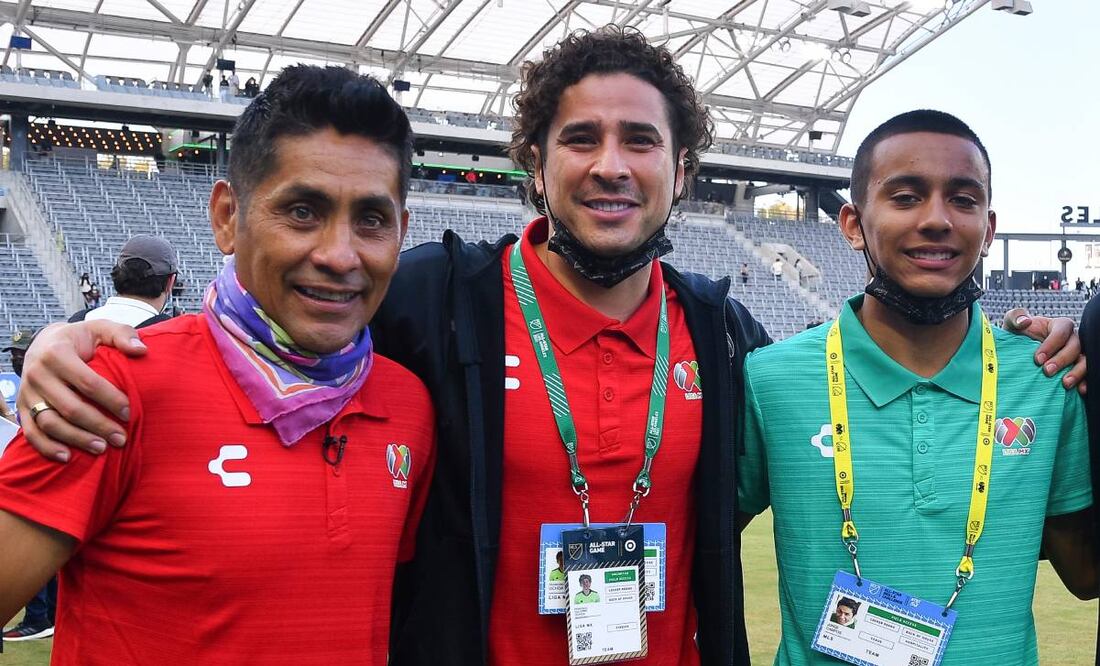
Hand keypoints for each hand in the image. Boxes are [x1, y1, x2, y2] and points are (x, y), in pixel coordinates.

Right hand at [16, 321, 145, 461]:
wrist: (45, 343)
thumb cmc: (80, 339)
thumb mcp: (101, 329)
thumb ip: (122, 334)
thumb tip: (141, 350)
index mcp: (57, 353)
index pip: (87, 382)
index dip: (110, 399)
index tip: (129, 413)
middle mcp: (37, 373)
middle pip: (70, 407)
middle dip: (98, 425)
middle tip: (121, 438)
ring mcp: (27, 393)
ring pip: (50, 422)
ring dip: (76, 439)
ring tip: (101, 449)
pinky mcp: (22, 408)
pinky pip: (31, 432)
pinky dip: (46, 447)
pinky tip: (67, 457)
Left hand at [1002, 308, 1085, 393]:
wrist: (1018, 354)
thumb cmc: (1018, 336)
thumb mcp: (1012, 323)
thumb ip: (1016, 317)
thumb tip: (1025, 321)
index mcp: (1059, 326)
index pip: (1062, 332)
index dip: (1051, 344)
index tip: (1037, 359)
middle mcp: (1072, 339)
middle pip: (1075, 347)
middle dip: (1062, 360)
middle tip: (1047, 371)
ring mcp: (1077, 355)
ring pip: (1085, 361)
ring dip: (1077, 372)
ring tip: (1065, 384)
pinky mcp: (1077, 369)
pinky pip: (1086, 375)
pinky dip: (1085, 382)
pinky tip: (1080, 390)